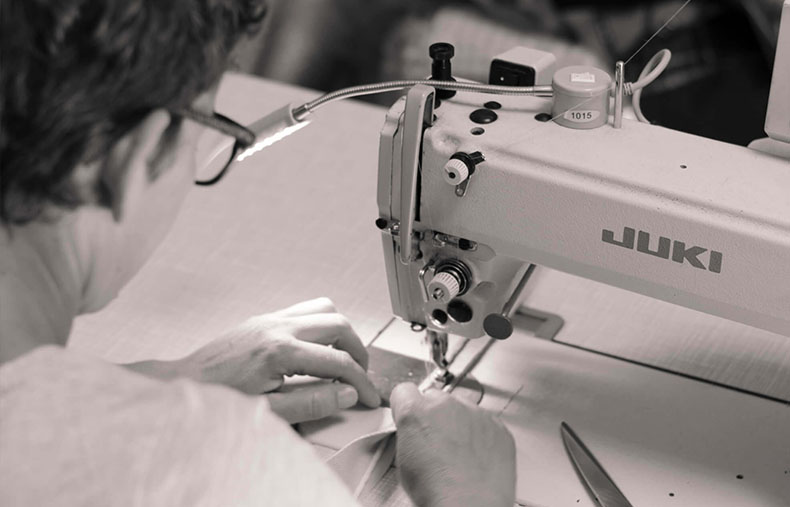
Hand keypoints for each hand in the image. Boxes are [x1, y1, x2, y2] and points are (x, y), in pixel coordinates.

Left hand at [177, 298, 379, 421]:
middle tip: (359, 377)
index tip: (368, 397)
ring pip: (324, 309)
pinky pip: (304, 310)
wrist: (181, 385)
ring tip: (342, 359)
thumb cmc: (218, 402)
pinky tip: (316, 348)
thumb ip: (312, 403)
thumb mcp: (268, 413)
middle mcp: (277, 327)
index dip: (361, 382)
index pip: (338, 362)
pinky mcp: (262, 319)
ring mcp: (269, 319)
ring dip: (341, 332)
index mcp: (280, 352)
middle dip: (357, 352)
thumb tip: (346, 394)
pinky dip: (320, 325)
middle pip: (339, 325)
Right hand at [390, 383, 515, 506]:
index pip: (404, 391)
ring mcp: (474, 413)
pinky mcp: (497, 425)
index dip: (406, 406)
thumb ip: (409, 433)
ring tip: (458, 455)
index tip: (410, 417)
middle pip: (435, 398)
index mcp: (416, 411)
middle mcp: (446, 405)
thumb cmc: (437, 491)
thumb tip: (414, 432)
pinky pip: (486, 422)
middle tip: (436, 442)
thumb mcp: (403, 460)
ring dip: (459, 424)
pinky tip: (476, 457)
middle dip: (434, 415)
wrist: (470, 505)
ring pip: (462, 409)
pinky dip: (481, 435)